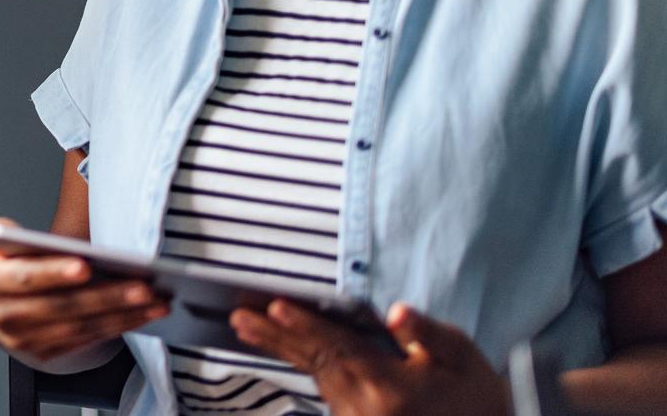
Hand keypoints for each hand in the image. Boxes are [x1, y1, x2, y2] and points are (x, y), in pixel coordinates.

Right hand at [0, 219, 167, 364]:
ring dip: (121, 316)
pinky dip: (115, 327)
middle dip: (106, 297)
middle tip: (143, 286)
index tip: (85, 265)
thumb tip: (35, 238)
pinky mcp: (43, 354)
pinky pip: (84, 341)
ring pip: (79, 327)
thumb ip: (6, 233)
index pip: (23, 278)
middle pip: (61, 307)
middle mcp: (3, 316)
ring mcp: (23, 340)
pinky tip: (140, 315)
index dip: (53, 273)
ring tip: (155, 301)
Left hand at [231, 300, 510, 415]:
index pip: (337, 348)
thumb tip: (396, 312)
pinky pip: (325, 387)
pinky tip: (285, 347)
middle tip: (239, 319)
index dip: (305, 326)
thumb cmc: (475, 396)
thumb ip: (426, 334)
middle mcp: (364, 405)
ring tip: (248, 327)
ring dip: (283, 349)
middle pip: (314, 362)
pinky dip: (305, 364)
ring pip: (315, 375)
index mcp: (389, 386)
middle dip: (275, 337)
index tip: (275, 308)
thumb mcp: (461, 358)